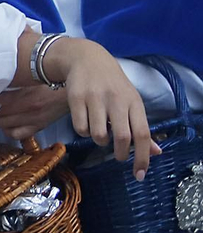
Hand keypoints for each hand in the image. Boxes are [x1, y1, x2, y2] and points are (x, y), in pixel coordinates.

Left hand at [0, 83, 69, 141]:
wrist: (73, 90)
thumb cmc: (52, 81)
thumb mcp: (31, 78)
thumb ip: (14, 81)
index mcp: (26, 96)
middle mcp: (29, 110)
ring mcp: (34, 120)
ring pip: (5, 127)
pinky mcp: (39, 126)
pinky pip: (18, 135)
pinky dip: (10, 131)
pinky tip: (9, 124)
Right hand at [51, 37, 162, 177]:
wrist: (86, 58)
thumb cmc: (113, 84)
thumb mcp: (131, 102)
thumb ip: (141, 127)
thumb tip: (155, 152)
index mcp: (134, 102)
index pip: (142, 134)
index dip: (143, 157)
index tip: (139, 174)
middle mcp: (116, 100)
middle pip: (122, 137)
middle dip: (120, 153)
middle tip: (119, 156)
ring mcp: (95, 98)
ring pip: (98, 135)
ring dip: (99, 141)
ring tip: (100, 132)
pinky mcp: (76, 98)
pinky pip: (80, 128)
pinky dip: (83, 131)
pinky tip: (86, 122)